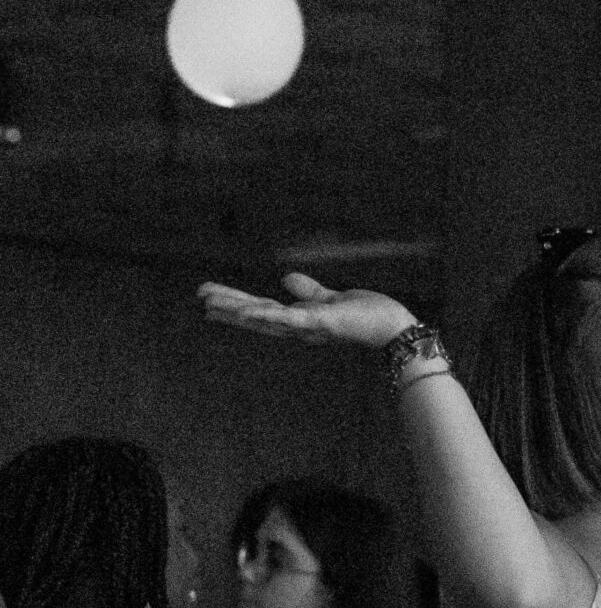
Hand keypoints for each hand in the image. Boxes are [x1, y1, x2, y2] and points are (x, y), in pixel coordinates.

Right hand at [198, 271, 417, 351]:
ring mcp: (309, 326)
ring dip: (238, 310)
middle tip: (199, 297)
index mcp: (300, 319)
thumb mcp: (331, 299)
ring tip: (211, 301)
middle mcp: (300, 326)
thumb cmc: (368, 316)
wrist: (394, 328)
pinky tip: (249, 312)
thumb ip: (309, 291)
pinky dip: (270, 317)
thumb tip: (286, 278)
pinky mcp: (323, 322)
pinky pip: (292, 319)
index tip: (209, 298)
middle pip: (257, 315)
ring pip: (267, 317)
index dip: (236, 303)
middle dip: (228, 306)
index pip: (262, 309)